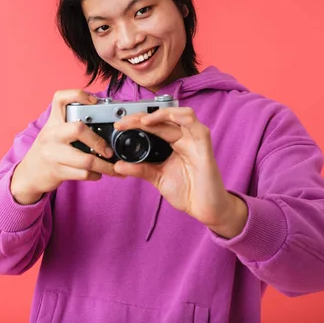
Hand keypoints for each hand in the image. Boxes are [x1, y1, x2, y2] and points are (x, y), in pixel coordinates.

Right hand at [10, 90, 120, 204]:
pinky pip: (83, 174)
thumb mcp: (54, 133)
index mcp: (53, 122)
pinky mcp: (57, 171)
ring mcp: (53, 154)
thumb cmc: (48, 151)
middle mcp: (52, 135)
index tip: (94, 101)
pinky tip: (98, 174)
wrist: (29, 174)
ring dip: (104, 166)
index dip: (78, 95)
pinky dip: (95, 175)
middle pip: (79, 129)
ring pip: (86, 160)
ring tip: (112, 167)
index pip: (61, 98)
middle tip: (109, 151)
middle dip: (99, 142)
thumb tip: (105, 125)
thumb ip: (72, 126)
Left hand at [113, 107, 247, 238]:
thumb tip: (118, 166)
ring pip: (180, 114)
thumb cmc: (188, 191)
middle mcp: (185, 138)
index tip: (119, 127)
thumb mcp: (157, 178)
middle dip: (141, 117)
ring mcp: (195, 140)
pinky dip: (180, 117)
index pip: (154, 125)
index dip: (136, 122)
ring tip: (142, 121)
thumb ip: (140, 169)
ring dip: (160, 114)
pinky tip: (166, 119)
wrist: (205, 209)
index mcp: (173, 143)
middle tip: (123, 123)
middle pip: (163, 118)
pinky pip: (196, 125)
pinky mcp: (204, 147)